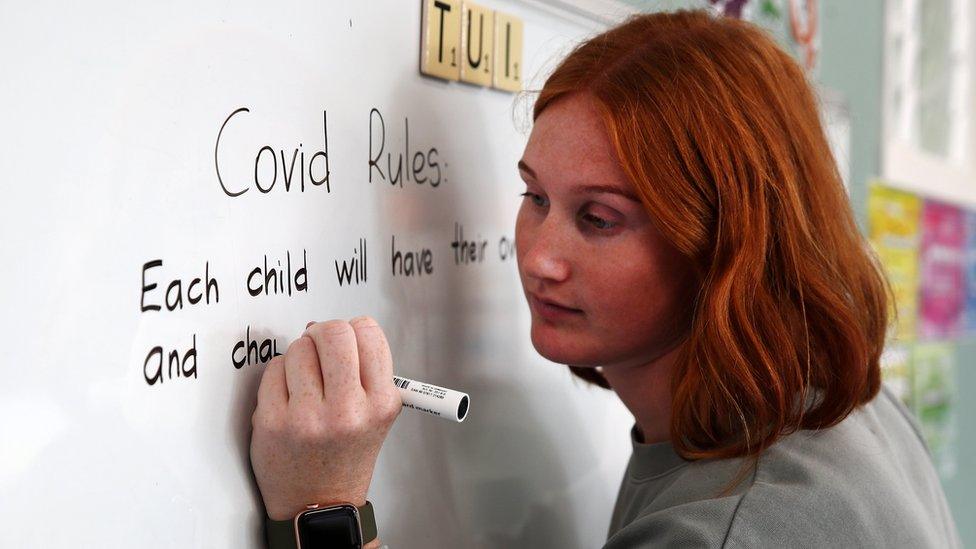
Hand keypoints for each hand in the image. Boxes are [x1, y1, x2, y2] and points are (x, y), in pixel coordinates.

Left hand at [250, 317, 401, 520]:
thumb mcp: (377, 414)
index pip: (368, 333)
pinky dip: (280, 374)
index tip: (347, 340)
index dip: (354, 328)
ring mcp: (308, 417)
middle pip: (333, 333)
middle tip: (320, 347)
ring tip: (306, 381)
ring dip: (300, 356)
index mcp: (380, 404)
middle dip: (323, 333)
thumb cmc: (346, 455)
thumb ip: (364, 370)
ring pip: (300, 348)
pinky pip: (274, 368)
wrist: (319, 504)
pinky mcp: (273, 422)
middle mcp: (347, 410)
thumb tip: (324, 327)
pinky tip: (289, 395)